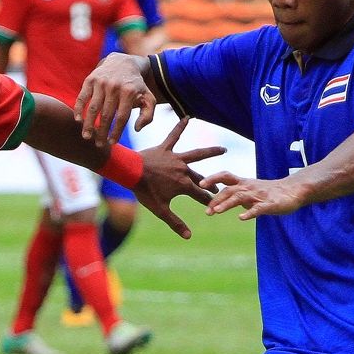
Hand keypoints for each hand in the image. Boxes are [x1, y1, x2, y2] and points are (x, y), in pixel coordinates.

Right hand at [76, 52, 155, 143]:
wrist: (123, 62)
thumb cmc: (135, 86)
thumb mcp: (148, 97)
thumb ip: (148, 114)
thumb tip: (136, 129)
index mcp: (129, 92)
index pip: (122, 117)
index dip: (116, 132)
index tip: (111, 143)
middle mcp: (114, 86)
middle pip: (106, 115)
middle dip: (101, 132)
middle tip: (98, 144)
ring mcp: (101, 82)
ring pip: (93, 108)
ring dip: (88, 124)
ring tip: (86, 137)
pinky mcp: (90, 80)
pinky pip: (82, 97)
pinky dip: (79, 109)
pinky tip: (78, 120)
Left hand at [132, 117, 223, 238]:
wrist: (130, 172)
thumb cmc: (144, 191)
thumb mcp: (160, 209)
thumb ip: (175, 222)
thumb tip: (189, 237)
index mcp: (184, 185)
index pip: (201, 196)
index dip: (208, 202)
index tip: (217, 207)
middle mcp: (184, 170)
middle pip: (201, 178)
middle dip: (210, 184)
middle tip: (218, 189)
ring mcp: (176, 158)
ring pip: (197, 154)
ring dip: (211, 152)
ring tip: (223, 149)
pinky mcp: (166, 148)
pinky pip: (174, 136)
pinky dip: (180, 126)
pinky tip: (188, 117)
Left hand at [201, 171, 309, 219]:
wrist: (293, 190)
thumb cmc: (269, 191)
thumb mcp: (250, 190)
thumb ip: (235, 194)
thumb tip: (220, 200)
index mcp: (243, 183)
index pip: (225, 176)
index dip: (212, 178)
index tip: (200, 183)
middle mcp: (249, 187)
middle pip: (229, 190)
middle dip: (216, 199)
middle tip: (206, 211)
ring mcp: (259, 195)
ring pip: (240, 198)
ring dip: (227, 204)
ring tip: (216, 212)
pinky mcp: (270, 204)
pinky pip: (258, 209)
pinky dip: (249, 213)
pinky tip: (241, 218)